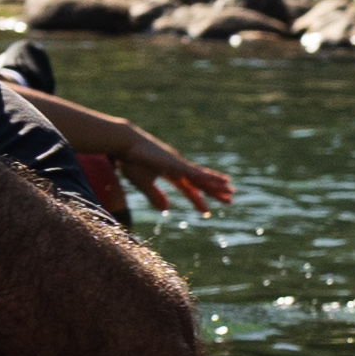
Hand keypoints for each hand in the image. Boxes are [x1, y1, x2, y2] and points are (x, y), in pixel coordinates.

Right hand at [56, 105, 233, 218]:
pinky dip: (204, 177)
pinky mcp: (174, 162)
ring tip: (229, 189)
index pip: (188, 188)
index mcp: (171, 172)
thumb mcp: (143, 184)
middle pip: (199, 182)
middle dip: (214, 191)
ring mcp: (177, 163)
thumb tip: (167, 210)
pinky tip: (215, 181)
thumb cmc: (131, 162)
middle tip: (230, 199)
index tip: (207, 211)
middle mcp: (177, 167)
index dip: (198, 199)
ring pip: (199, 176)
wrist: (124, 144)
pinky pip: (192, 172)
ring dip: (215, 183)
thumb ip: (155, 197)